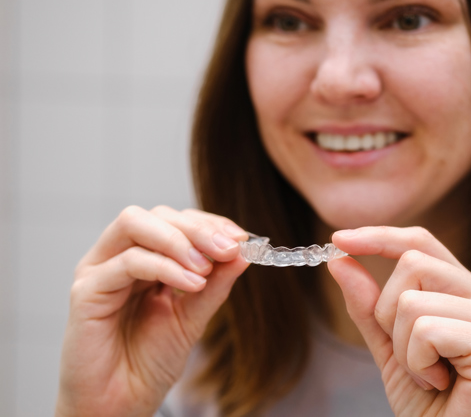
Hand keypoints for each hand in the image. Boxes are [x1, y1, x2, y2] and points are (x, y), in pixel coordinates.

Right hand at [55, 206, 248, 416]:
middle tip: (228, 248)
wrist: (120, 404)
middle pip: (158, 215)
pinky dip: (164, 267)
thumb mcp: (193, 315)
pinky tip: (192, 284)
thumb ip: (215, 283)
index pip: (177, 221)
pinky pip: (127, 262)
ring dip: (179, 240)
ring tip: (206, 268)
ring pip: (136, 223)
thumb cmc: (149, 362)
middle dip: (198, 229)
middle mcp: (119, 256)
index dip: (210, 224)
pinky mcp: (86, 290)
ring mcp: (100, 269)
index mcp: (145, 258)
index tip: (240, 238)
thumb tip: (243, 251)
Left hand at [328, 226, 470, 416]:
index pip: (421, 243)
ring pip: (411, 300)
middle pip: (411, 263)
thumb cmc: (429, 401)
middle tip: (412, 356)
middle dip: (388, 314)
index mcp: (470, 291)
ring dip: (403, 348)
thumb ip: (369, 303)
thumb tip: (340, 258)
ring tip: (429, 375)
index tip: (339, 239)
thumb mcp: (389, 344)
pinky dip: (416, 363)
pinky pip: (424, 330)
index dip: (380, 237)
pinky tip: (440, 384)